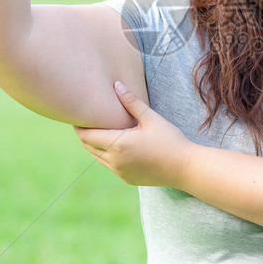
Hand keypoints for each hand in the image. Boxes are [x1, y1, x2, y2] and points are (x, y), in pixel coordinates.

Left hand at [75, 82, 194, 188]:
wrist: (185, 168)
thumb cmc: (170, 140)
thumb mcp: (151, 118)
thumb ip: (131, 102)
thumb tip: (116, 84)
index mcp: (118, 144)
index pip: (86, 136)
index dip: (79, 126)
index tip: (77, 115)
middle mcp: (115, 161)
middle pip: (88, 146)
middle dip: (85, 134)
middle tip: (85, 120)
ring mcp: (120, 172)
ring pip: (97, 157)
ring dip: (95, 145)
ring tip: (98, 130)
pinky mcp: (126, 179)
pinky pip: (109, 165)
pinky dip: (106, 155)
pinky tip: (115, 144)